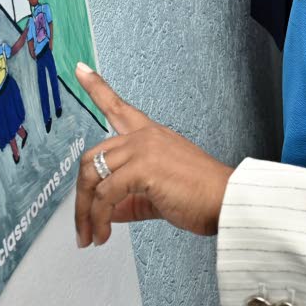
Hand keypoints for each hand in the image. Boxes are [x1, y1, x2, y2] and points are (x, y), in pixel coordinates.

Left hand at [73, 63, 232, 246]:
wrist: (226, 201)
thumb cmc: (201, 196)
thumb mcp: (156, 195)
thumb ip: (129, 199)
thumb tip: (105, 213)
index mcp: (151, 135)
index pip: (118, 107)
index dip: (96, 87)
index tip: (81, 70)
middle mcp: (145, 136)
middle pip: (92, 157)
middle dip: (80, 196)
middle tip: (82, 224)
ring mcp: (144, 148)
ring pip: (93, 176)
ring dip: (86, 212)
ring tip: (92, 235)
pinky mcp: (144, 167)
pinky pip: (105, 194)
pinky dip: (100, 218)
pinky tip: (105, 233)